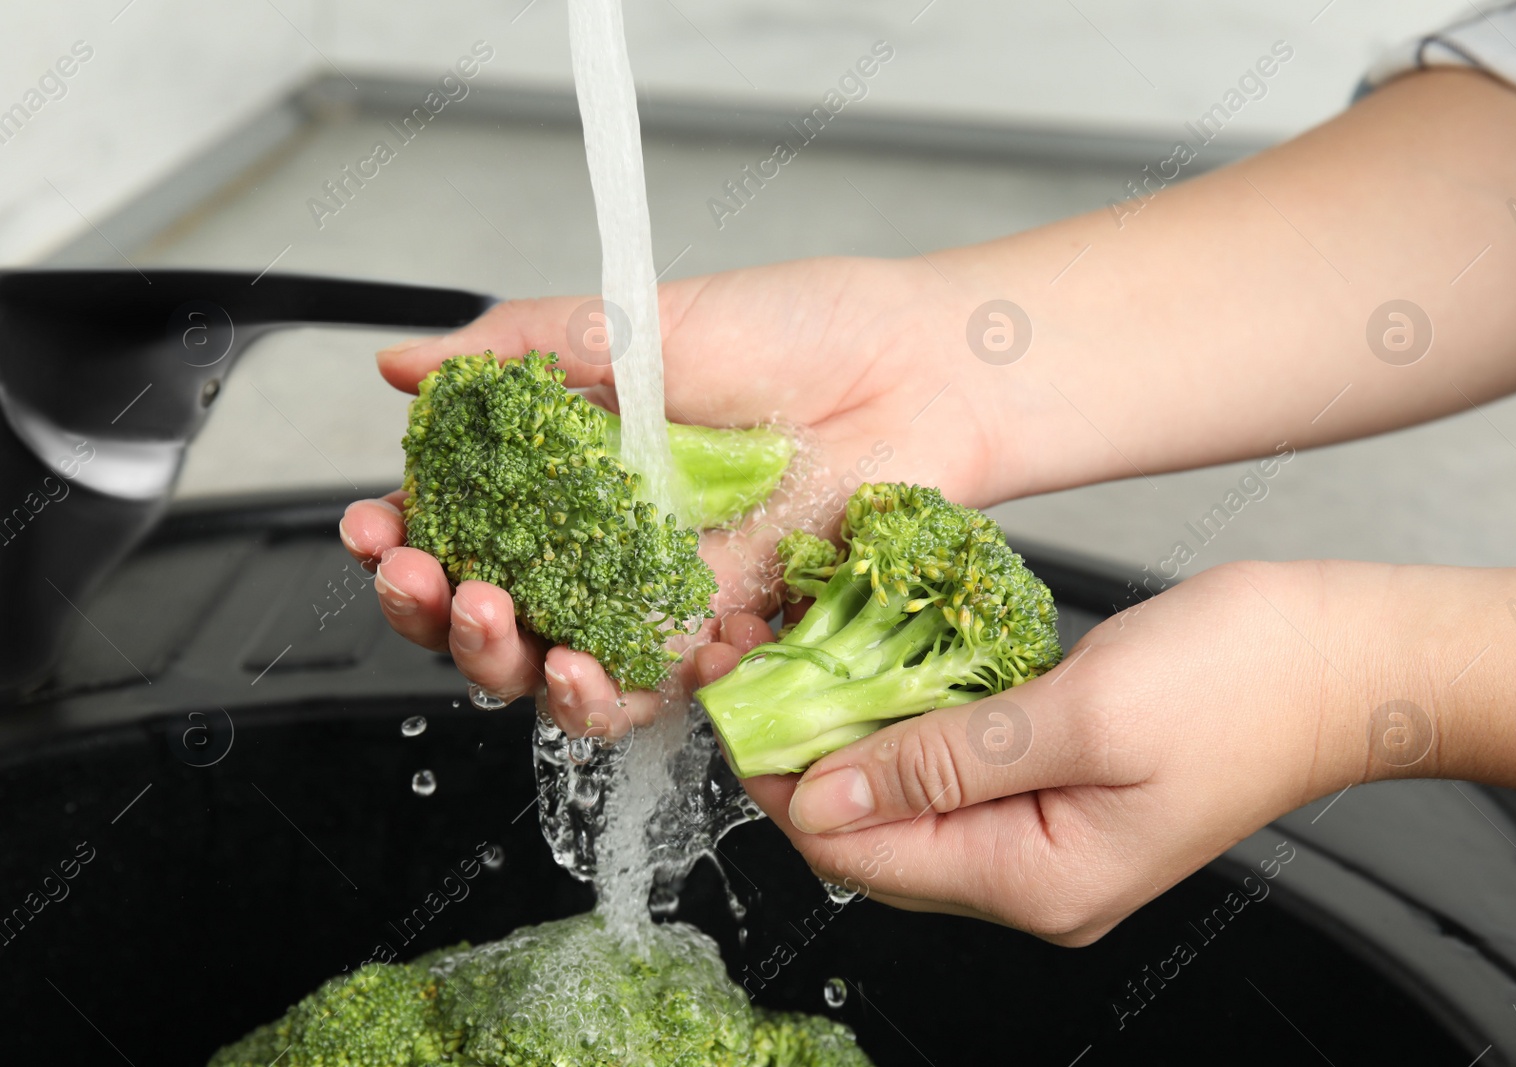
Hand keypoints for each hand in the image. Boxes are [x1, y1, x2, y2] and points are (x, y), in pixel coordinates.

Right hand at [341, 256, 1034, 732]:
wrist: (912, 372)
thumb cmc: (792, 330)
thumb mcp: (636, 323)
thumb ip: (519, 350)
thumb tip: (402, 365)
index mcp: (566, 464)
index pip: (457, 518)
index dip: (403, 536)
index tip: (376, 528)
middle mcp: (602, 539)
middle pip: (488, 609)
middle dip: (435, 611)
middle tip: (432, 583)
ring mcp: (657, 593)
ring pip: (555, 667)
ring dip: (510, 666)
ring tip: (508, 629)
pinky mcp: (719, 637)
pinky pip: (650, 691)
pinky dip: (614, 692)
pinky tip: (598, 662)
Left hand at [720, 561, 1402, 944]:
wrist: (1349, 660)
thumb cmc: (1242, 682)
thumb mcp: (1080, 716)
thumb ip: (943, 766)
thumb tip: (821, 798)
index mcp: (1035, 881)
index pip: (857, 852)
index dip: (782, 777)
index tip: (733, 693)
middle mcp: (1031, 879)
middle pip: (870, 833)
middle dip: (801, 750)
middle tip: (751, 658)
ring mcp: (1045, 838)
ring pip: (903, 797)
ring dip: (845, 728)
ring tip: (792, 647)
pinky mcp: (1057, 789)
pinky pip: (950, 769)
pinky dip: (902, 719)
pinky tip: (868, 661)